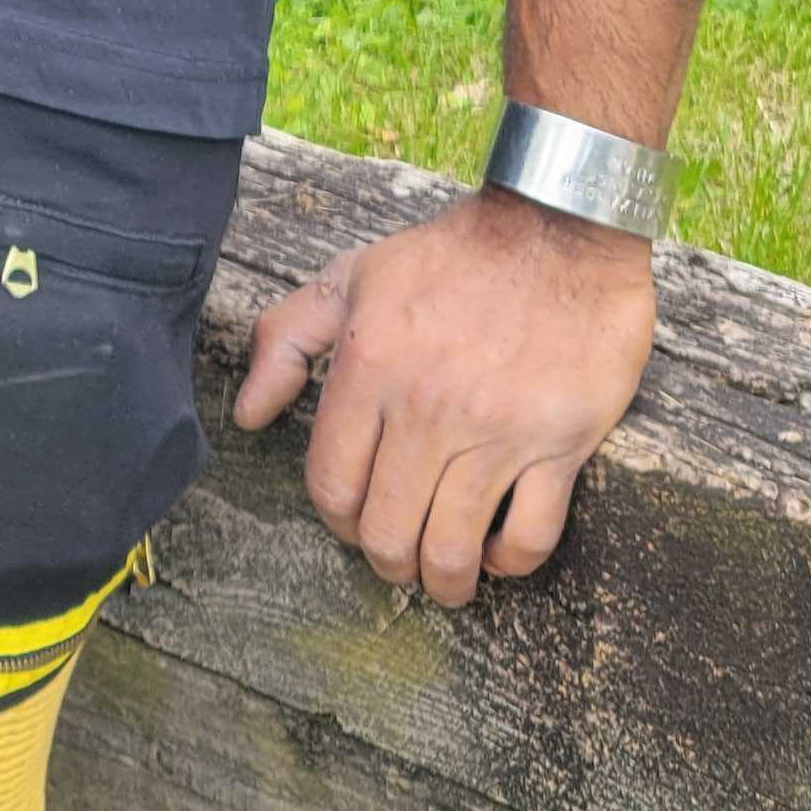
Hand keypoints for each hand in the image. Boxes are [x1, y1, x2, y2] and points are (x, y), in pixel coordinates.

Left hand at [230, 185, 654, 605]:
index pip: (332, 483)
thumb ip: (287, 340)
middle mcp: (426, 409)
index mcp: (370, 368)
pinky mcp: (561, 444)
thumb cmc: (452, 255)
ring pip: (451, 548)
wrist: (561, 229)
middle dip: (386, 561)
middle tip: (398, 558)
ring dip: (443, 580)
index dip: (337, 520)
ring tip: (445, 576)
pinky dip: (509, 563)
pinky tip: (499, 550)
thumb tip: (248, 415)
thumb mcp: (353, 276)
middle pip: (386, 530)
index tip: (354, 523)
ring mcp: (496, 432)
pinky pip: (530, 538)